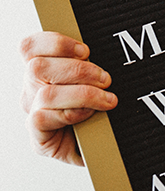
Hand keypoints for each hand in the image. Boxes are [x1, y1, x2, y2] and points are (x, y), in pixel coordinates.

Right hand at [20, 32, 116, 165]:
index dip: (55, 43)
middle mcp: (32, 90)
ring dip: (83, 94)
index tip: (86, 50)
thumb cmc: (102, 109)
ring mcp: (33, 114)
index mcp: (42, 71)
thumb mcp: (96, 81)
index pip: (30, 47)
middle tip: (106, 79)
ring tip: (108, 99)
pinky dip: (72, 113)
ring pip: (45, 94)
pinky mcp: (38, 138)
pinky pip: (43, 118)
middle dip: (78, 70)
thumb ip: (88, 64)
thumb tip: (99, 50)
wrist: (106, 146)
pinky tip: (89, 114)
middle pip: (37, 67)